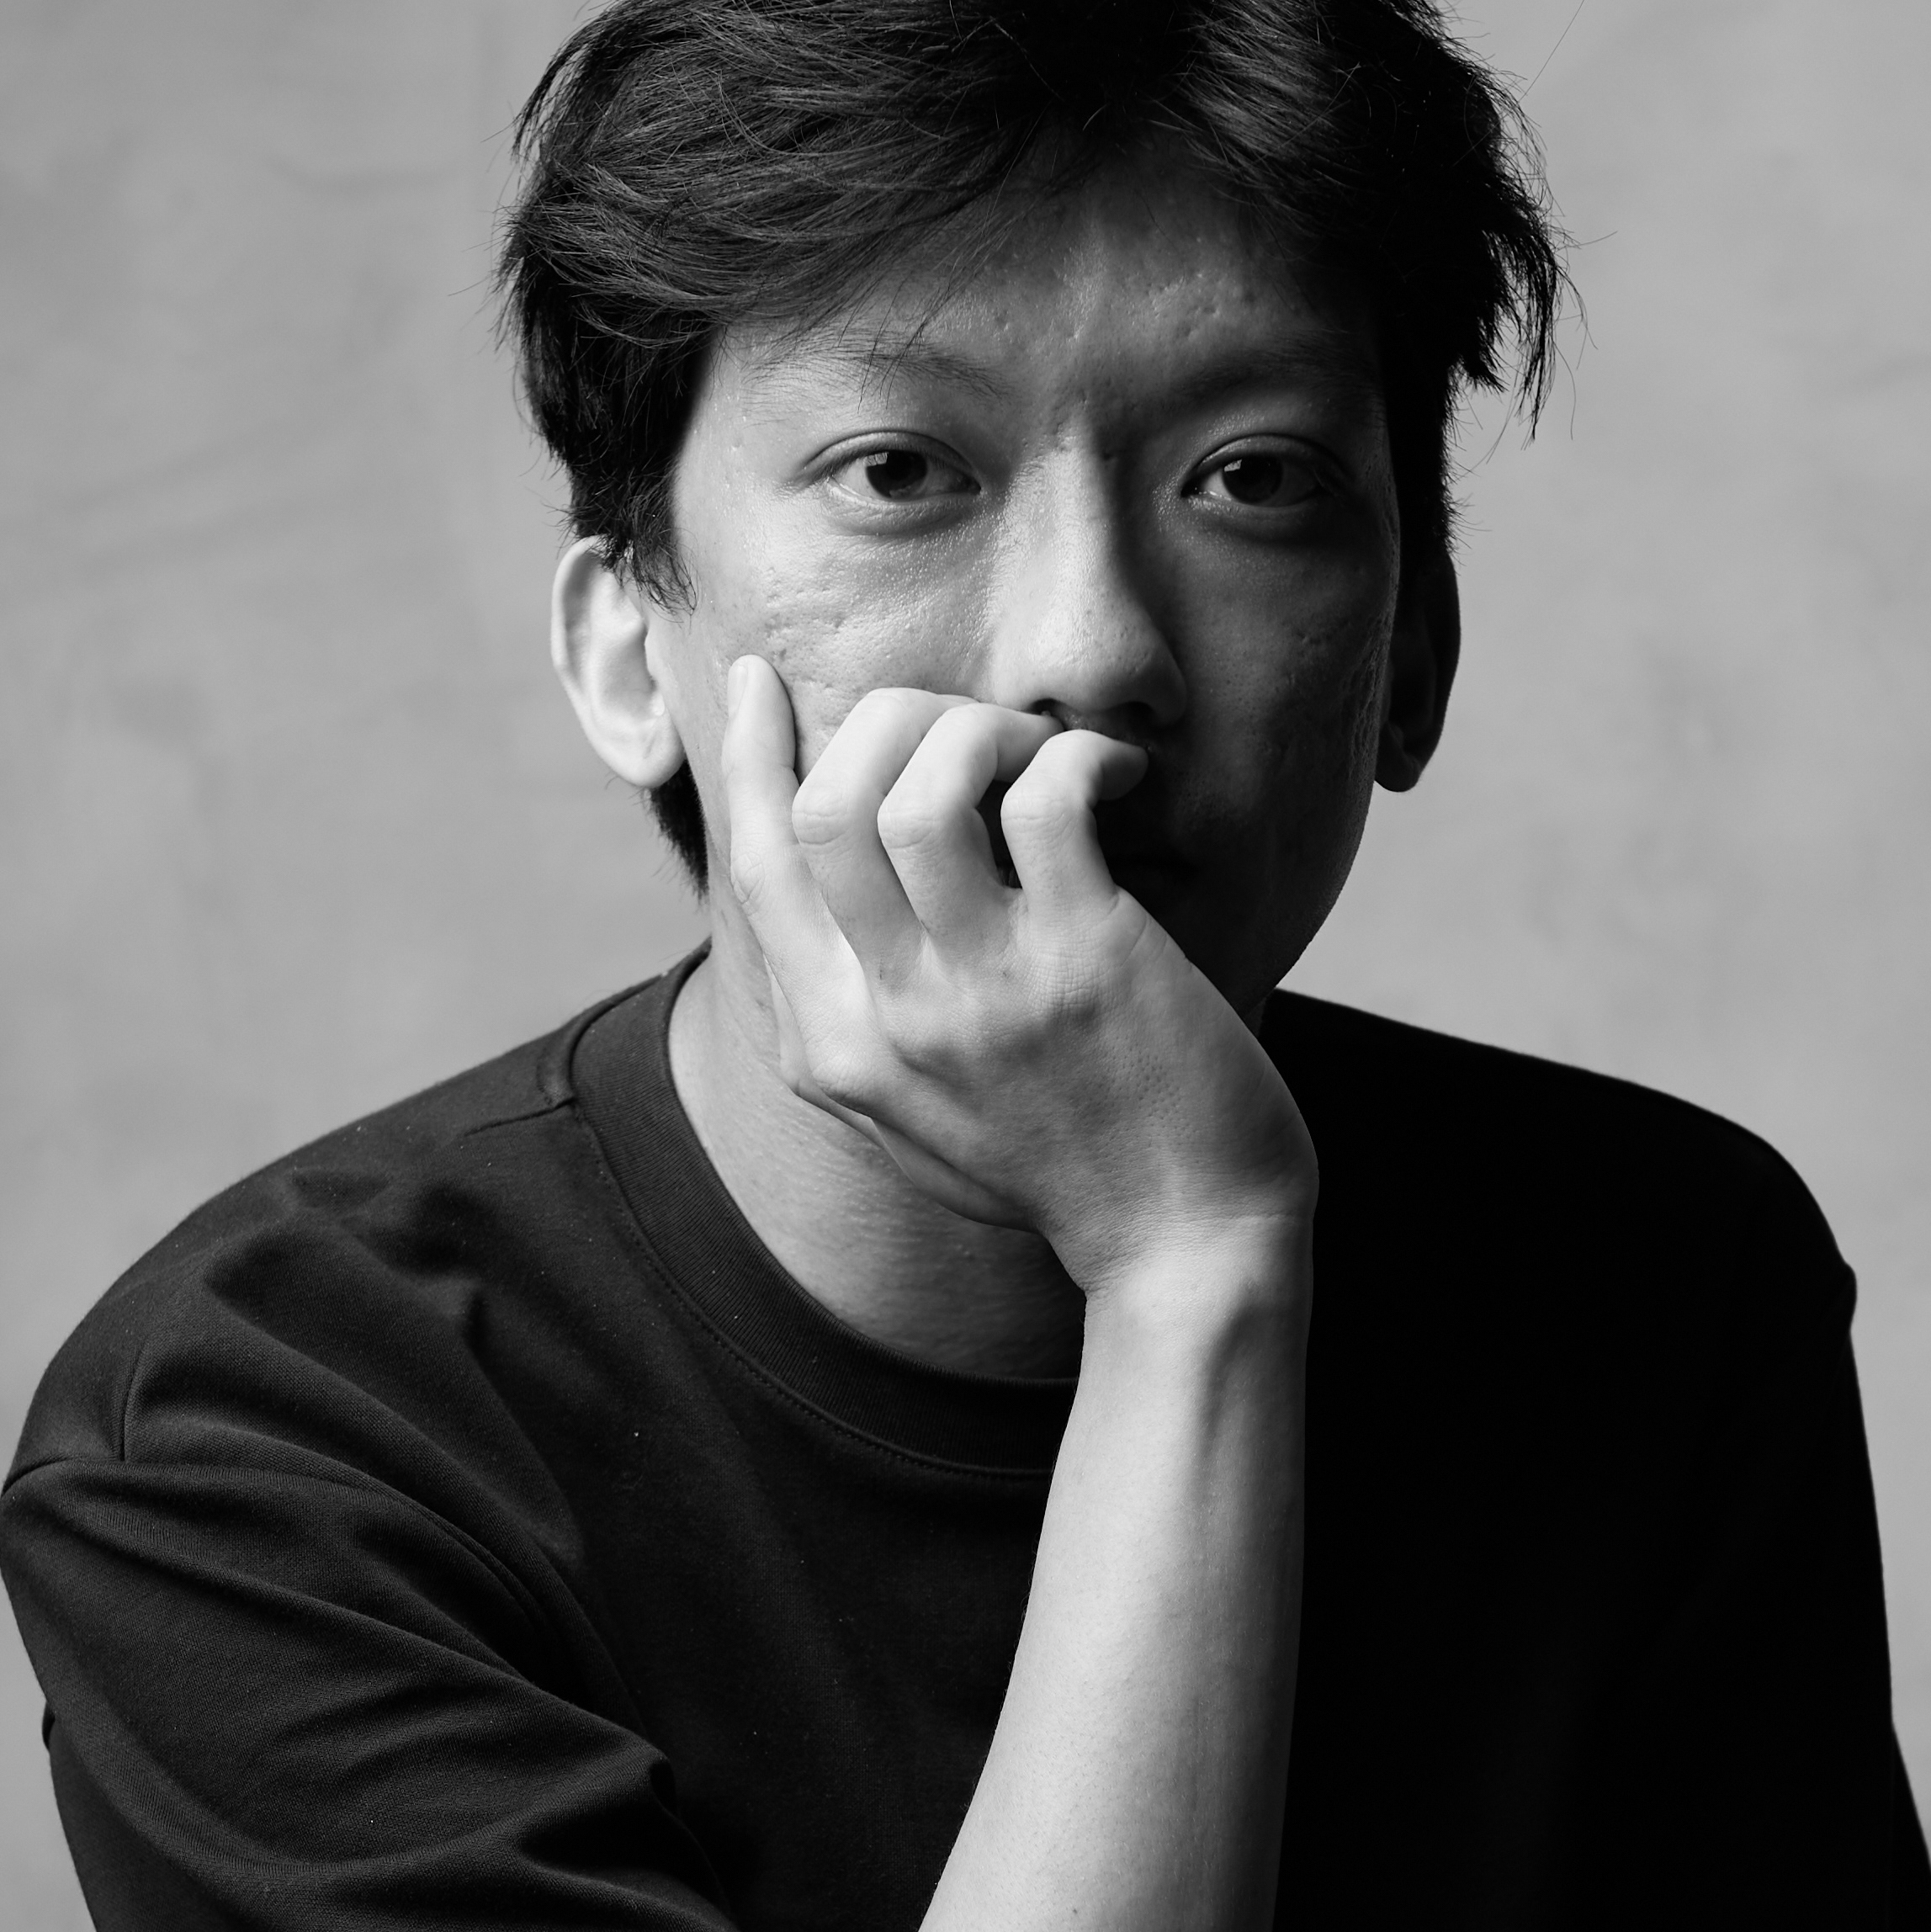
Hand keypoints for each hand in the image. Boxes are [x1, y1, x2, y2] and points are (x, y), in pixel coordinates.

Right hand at [719, 658, 1316, 1299]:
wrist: (1186, 1247)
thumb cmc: (1064, 1168)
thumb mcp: (910, 1119)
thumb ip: (852, 1025)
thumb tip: (818, 913)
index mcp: (834, 1049)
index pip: (755, 869)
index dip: (745, 757)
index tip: (757, 684)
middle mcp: (890, 1021)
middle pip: (822, 810)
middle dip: (879, 722)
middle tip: (957, 719)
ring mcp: (986, 995)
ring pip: (915, 792)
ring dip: (978, 731)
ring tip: (1041, 746)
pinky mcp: (1086, 965)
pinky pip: (1046, 800)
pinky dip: (1078, 756)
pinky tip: (1119, 773)